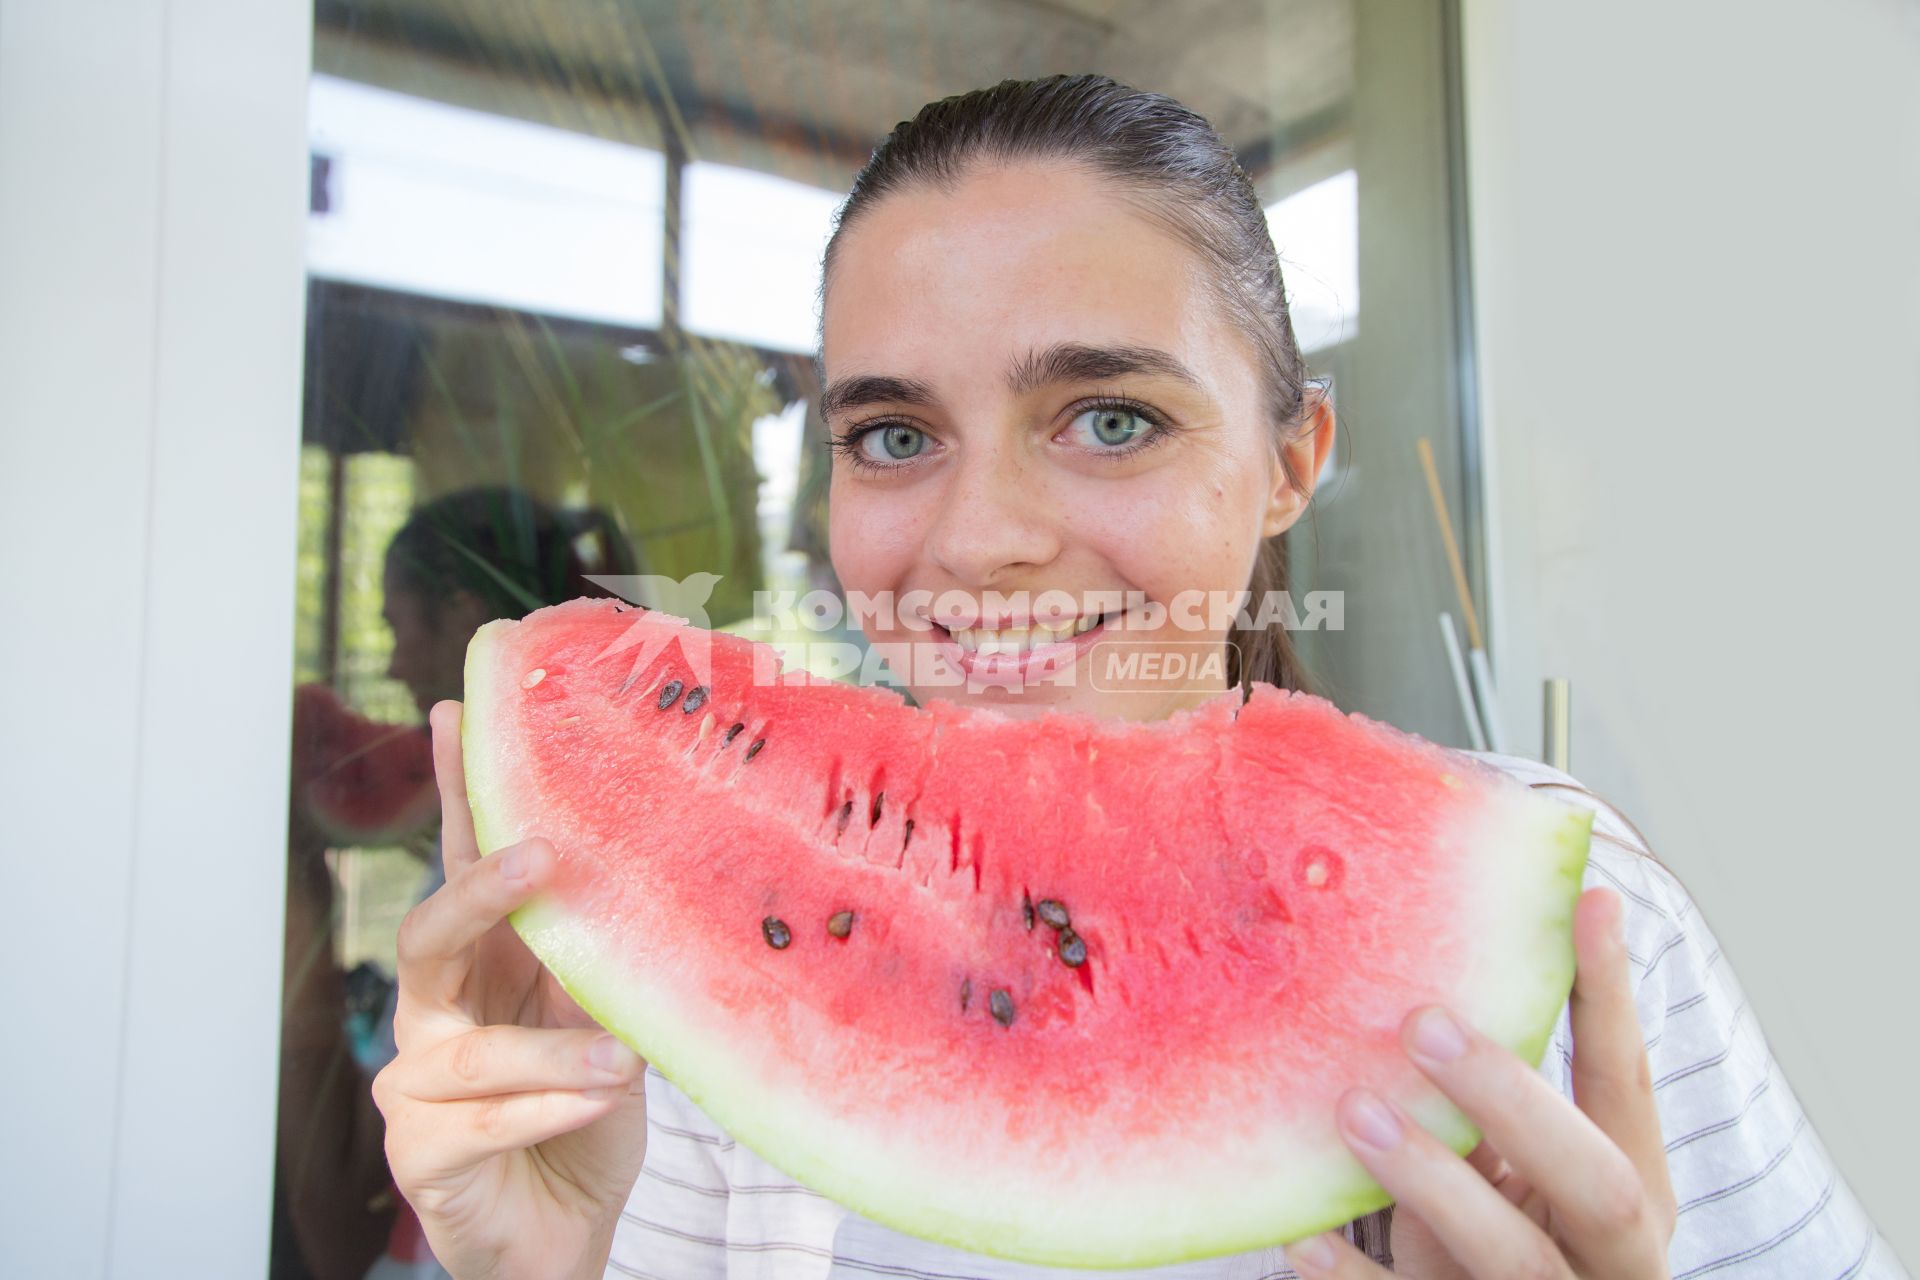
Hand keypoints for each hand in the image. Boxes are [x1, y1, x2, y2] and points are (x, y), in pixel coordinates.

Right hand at [371, 701, 651, 1279]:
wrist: (568, 1232)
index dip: (456, 791)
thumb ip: (608, 962)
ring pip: (471, 1050)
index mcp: (484, 966)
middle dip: (479, 890)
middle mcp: (439, 1013)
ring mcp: (418, 1085)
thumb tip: (657, 875)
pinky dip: (547, 1111)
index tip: (458, 711)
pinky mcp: (420, 1153)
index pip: (460, 865)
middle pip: (430, 932)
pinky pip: (481, 1121)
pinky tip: (598, 1102)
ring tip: (623, 1064)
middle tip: (544, 857)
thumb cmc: (588, 1118)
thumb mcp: (610, 1024)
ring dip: (555, 1054)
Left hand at [1286, 888, 1677, 1277]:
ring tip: (1354, 1112)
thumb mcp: (1518, 1183)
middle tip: (1422, 1024)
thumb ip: (1494, 1117)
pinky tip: (1303, 1237)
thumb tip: (1424, 988)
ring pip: (1513, 1259)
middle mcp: (1612, 1263)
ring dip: (1433, 1181)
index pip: (1628, 1088)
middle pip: (1598, 1184)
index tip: (1587, 901)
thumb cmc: (1502, 1242)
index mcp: (1634, 1198)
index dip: (1611, 999)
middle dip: (1513, 1102)